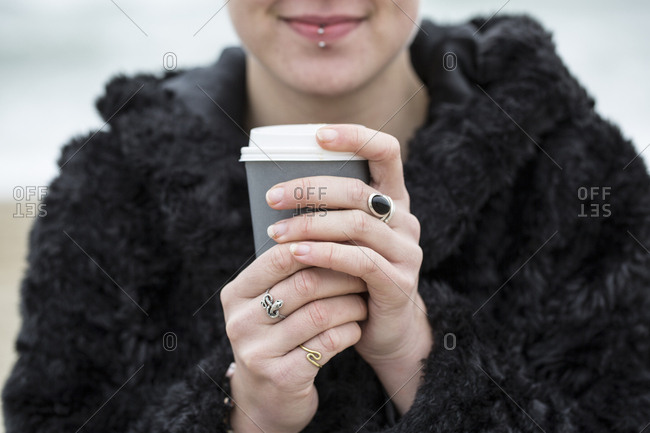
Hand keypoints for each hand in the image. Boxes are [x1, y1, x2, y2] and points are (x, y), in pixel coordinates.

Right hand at [220, 244, 367, 432]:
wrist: (268, 398)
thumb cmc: (277, 336)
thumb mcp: (270, 302)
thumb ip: (288, 270)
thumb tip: (329, 223)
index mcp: (235, 294)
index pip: (280, 256)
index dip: (319, 246)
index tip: (347, 243)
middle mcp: (240, 322)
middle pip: (304, 283)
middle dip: (342, 275)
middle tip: (366, 270)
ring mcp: (258, 352)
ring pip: (321, 313)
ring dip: (351, 304)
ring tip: (363, 300)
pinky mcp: (282, 377)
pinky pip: (328, 343)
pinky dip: (350, 331)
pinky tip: (356, 327)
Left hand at [265, 124, 432, 413]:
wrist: (382, 330)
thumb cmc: (350, 277)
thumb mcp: (340, 238)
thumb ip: (325, 213)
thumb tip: (273, 192)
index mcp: (392, 200)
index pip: (386, 151)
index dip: (356, 137)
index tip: (318, 136)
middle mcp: (405, 220)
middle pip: (358, 190)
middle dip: (311, 190)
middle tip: (273, 197)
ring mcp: (406, 251)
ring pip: (357, 225)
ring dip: (310, 225)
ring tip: (276, 233)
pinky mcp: (399, 282)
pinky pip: (360, 261)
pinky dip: (325, 254)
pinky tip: (296, 254)